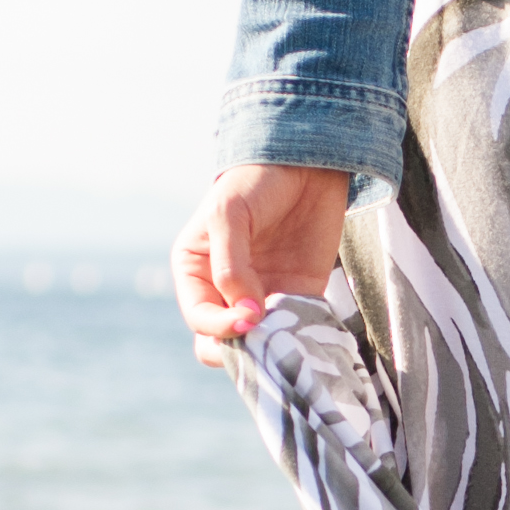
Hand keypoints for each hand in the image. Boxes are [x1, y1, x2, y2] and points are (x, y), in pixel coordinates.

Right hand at [172, 162, 351, 361]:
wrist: (307, 162)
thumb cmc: (256, 181)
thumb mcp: (229, 215)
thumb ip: (230, 266)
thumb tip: (245, 315)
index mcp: (196, 272)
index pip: (200, 319)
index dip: (221, 327)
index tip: (250, 317)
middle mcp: (225, 290)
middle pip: (224, 342)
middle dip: (244, 348)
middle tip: (270, 337)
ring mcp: (263, 296)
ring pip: (261, 343)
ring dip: (275, 347)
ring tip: (293, 339)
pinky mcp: (299, 296)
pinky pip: (296, 330)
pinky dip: (303, 339)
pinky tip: (313, 334)